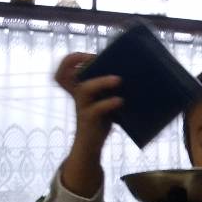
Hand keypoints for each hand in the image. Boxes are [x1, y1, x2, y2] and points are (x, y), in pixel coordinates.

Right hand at [55, 52, 123, 196]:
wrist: (91, 147)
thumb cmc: (100, 120)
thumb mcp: (103, 101)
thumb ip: (110, 89)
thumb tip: (137, 73)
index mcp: (79, 89)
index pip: (64, 71)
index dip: (70, 60)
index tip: (88, 55)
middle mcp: (77, 96)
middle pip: (65, 75)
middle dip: (79, 62)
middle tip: (96, 58)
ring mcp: (82, 108)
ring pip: (84, 89)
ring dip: (101, 82)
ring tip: (118, 80)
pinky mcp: (89, 121)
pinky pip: (96, 109)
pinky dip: (108, 103)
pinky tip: (120, 101)